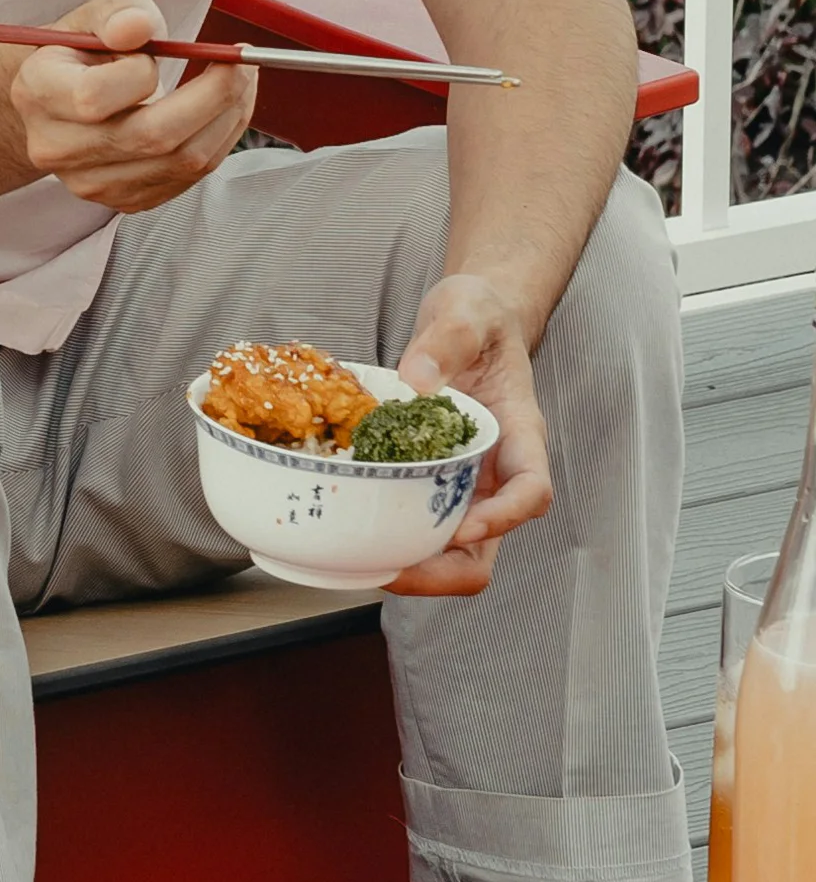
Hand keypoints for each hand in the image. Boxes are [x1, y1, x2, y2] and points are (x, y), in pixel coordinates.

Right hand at [6, 0, 254, 212]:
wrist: (67, 97)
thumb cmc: (89, 50)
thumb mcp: (100, 13)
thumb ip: (118, 12)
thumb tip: (137, 28)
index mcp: (36, 93)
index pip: (94, 97)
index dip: (140, 72)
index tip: (156, 49)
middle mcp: (55, 147)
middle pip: (151, 137)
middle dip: (215, 95)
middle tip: (242, 64)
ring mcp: (89, 182)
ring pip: (182, 161)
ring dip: (228, 117)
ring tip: (240, 81)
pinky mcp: (124, 199)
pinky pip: (190, 177)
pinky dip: (220, 139)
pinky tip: (222, 111)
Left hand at [378, 272, 548, 594]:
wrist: (468, 319)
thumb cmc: (478, 316)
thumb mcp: (466, 312)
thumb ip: (446, 340)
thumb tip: (417, 379)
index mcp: (519, 434)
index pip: (532, 491)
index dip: (503, 519)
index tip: (463, 527)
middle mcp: (496, 468)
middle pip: (491, 544)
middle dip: (448, 569)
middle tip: (392, 570)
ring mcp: (465, 480)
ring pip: (454, 549)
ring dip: (416, 565)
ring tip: (362, 563)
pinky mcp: (432, 479)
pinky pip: (418, 523)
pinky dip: (392, 537)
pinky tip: (350, 533)